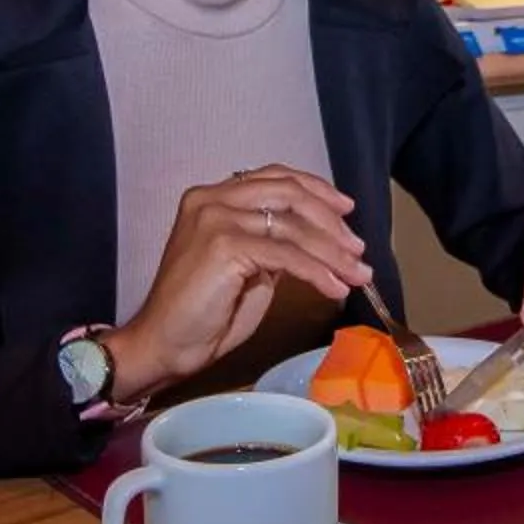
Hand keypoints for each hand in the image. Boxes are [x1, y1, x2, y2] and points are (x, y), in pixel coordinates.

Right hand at [109, 166, 371, 399]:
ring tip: (358, 273)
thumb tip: (317, 240)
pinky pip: (286, 255)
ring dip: (333, 252)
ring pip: (292, 226)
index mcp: (214, 196)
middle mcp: (212, 198)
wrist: (164, 344)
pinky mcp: (224, 246)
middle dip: (331, 221)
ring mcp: (216, 219)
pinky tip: (334, 287)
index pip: (275, 178)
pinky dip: (317, 271)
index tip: (346, 210)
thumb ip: (272, 243)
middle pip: (289, 194)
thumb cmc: (204, 313)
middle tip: (358, 248)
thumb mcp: (246, 266)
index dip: (316, 190)